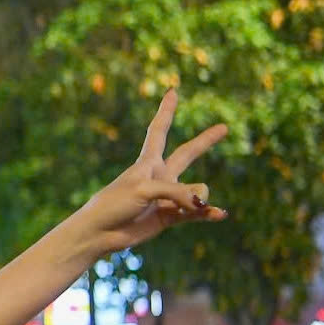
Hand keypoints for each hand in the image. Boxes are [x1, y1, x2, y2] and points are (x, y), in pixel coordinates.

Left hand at [65, 89, 227, 256]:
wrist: (99, 233)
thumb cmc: (113, 204)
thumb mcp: (143, 190)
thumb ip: (176, 192)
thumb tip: (203, 202)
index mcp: (147, 162)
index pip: (159, 130)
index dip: (166, 111)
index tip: (173, 91)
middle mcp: (159, 176)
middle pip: (187, 154)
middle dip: (205, 141)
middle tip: (224, 127)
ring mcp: (166, 197)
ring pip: (197, 190)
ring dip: (197, 200)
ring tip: (188, 208)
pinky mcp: (169, 217)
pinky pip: (196, 212)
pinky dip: (208, 213)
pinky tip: (220, 214)